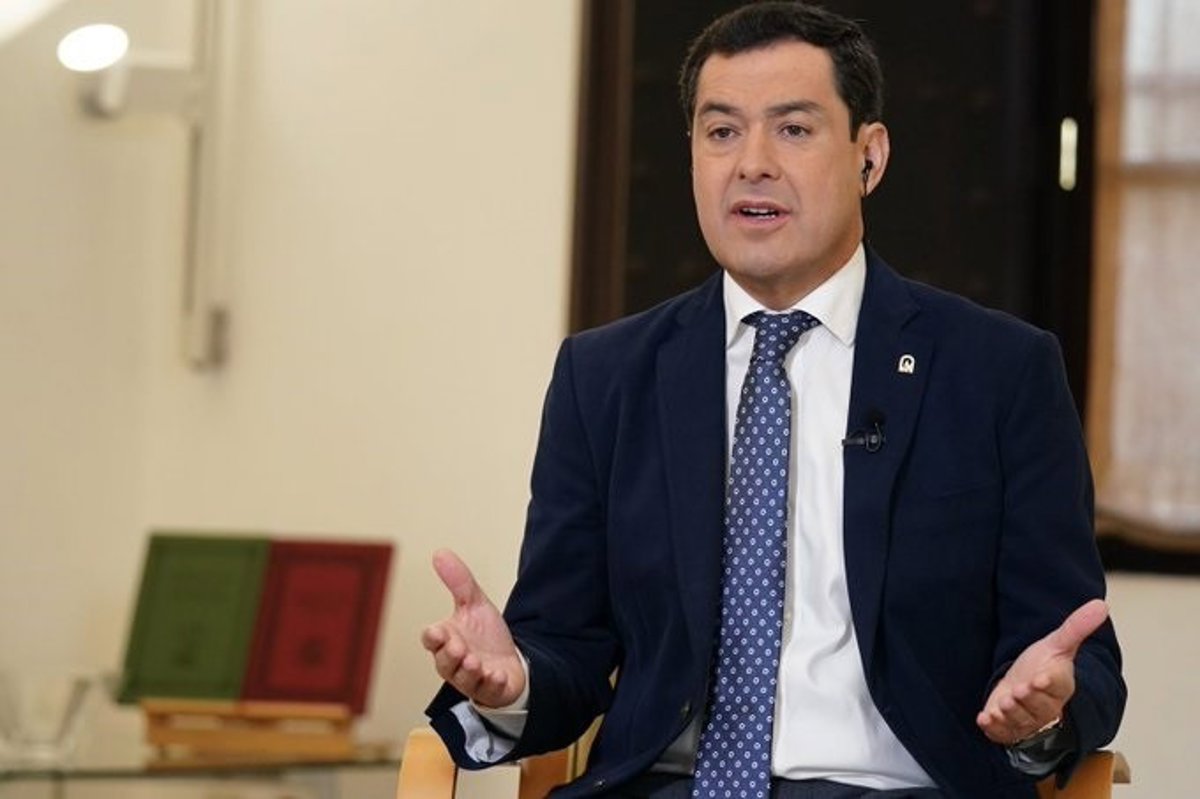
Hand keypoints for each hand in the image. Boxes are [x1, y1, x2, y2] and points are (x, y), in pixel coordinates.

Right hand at [420, 549, 525, 707]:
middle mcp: (455, 663)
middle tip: (459, 647)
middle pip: (445, 662)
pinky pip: (488, 691)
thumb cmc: (485, 636)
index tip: (437, 631)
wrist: (510, 661)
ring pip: (464, 679)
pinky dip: (492, 684)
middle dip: (451, 655)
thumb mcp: (475, 604)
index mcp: (447, 640)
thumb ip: (458, 582)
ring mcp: (472, 679)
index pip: (432, 640)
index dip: (433, 637)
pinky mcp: (490, 691)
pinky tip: (497, 675)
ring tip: (476, 662)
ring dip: (469, 671)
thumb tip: (440, 553)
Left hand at [976, 598, 1107, 744]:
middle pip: (1040, 707)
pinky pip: (1003, 733)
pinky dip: (994, 728)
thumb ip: (1076, 627)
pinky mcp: (1009, 728)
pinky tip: (985, 719)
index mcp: (1060, 685)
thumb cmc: (1041, 665)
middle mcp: (1046, 706)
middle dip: (1028, 700)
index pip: (1058, 686)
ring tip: (1003, 704)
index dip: (1048, 684)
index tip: (1040, 678)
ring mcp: (1027, 719)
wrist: (1021, 684)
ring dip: (1011, 715)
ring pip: (1022, 721)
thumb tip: (1101, 604)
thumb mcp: (1056, 643)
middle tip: (1018, 690)